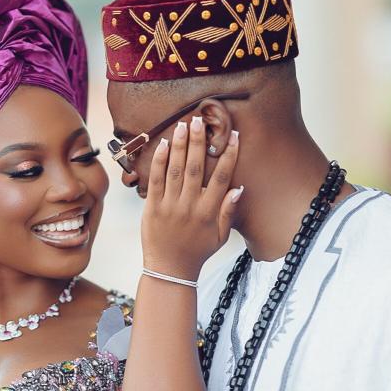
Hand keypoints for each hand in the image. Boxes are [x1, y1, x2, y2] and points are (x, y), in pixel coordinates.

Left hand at [142, 115, 241, 280]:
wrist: (169, 270)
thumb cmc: (197, 252)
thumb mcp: (220, 237)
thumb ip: (229, 212)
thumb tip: (239, 188)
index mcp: (209, 212)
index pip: (221, 178)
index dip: (229, 156)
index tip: (233, 137)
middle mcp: (190, 206)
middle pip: (195, 168)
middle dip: (199, 142)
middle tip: (200, 120)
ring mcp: (170, 206)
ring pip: (175, 170)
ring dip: (179, 145)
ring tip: (183, 125)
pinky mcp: (152, 207)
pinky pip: (155, 180)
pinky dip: (159, 161)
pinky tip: (162, 144)